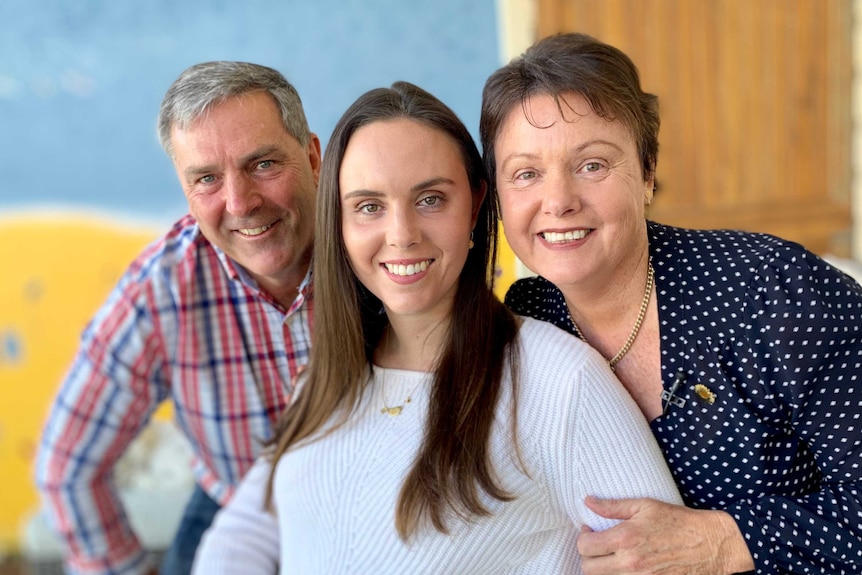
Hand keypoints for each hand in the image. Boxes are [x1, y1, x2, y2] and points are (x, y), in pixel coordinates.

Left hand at [576, 496, 754, 574]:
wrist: (710, 544)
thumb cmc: (678, 522)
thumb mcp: (645, 506)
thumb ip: (613, 506)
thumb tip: (588, 501)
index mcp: (625, 538)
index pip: (585, 546)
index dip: (583, 538)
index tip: (589, 531)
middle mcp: (630, 563)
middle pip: (589, 568)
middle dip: (588, 555)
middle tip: (596, 545)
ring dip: (600, 569)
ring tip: (608, 556)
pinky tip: (622, 566)